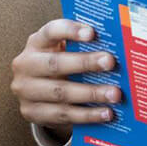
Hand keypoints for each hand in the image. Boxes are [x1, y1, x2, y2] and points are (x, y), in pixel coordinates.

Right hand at [10, 19, 121, 135]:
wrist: (35, 91)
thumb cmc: (60, 63)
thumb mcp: (65, 50)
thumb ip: (85, 45)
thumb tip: (121, 46)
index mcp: (37, 43)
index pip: (50, 31)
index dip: (70, 31)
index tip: (92, 33)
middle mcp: (26, 64)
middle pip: (55, 63)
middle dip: (85, 63)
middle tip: (110, 63)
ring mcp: (25, 90)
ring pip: (60, 92)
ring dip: (91, 93)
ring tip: (114, 94)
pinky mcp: (30, 112)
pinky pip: (62, 114)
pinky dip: (87, 114)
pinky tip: (106, 113)